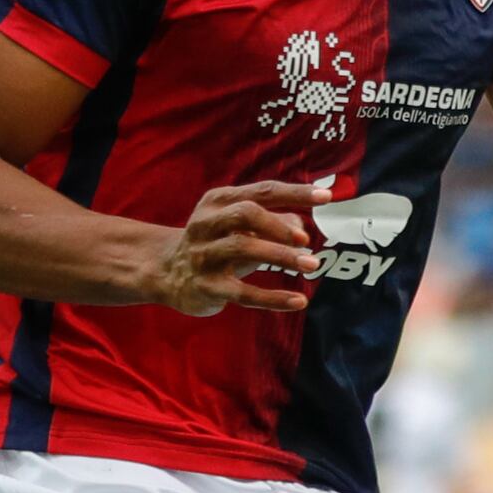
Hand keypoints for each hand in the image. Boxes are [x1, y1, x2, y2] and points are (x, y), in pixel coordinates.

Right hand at [151, 180, 326, 315]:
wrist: (166, 272)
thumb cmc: (217, 243)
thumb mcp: (242, 228)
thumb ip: (274, 223)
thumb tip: (303, 228)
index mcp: (219, 201)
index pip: (262, 191)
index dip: (295, 193)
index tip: (325, 197)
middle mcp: (207, 223)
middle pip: (246, 213)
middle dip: (280, 226)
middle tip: (307, 241)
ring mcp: (204, 254)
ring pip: (243, 248)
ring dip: (281, 256)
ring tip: (312, 265)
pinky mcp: (206, 286)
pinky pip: (242, 293)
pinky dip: (273, 298)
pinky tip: (299, 301)